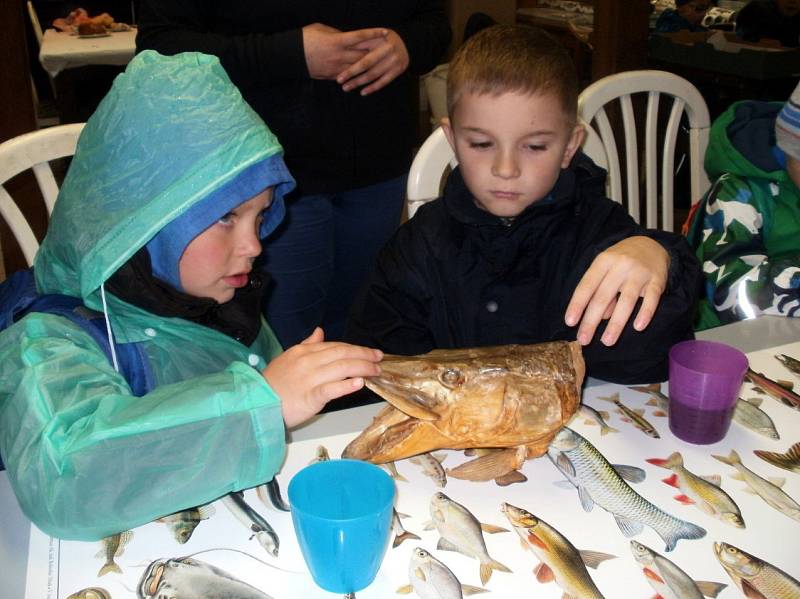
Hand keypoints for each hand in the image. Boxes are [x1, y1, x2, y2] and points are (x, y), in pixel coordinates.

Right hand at [263, 327, 382, 426]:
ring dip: (363, 368)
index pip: (335, 346)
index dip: (355, 348)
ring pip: (342, 368)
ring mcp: (310, 378)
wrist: (256, 403)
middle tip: (379, 358)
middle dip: (364, 355)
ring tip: (376, 370)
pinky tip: (360, 382)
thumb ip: (307, 344)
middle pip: (342, 353)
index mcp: (304, 351)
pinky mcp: (310, 396)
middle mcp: (309, 361)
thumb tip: (319, 331)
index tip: (370, 352)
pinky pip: (332, 388)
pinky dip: (347, 384)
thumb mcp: (289, 358)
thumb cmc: (274, 383)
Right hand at [302, 23, 387, 79]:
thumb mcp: (321, 29)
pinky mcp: (331, 75)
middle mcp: (339, 55)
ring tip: (383, 63)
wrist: (290, 56)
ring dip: (370, 66)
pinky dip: (357, 75)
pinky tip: (366, 75)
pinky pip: (348, 76)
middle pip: (363, 54)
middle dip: (377, 52)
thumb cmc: (305, 38)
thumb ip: (337, 33)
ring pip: (358, 68)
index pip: (360, 36)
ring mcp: (336, 67)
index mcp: (337, 40)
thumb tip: (348, 36)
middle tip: (390, 49)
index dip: (374, 33)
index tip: (385, 31)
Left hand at [336, 29, 409, 94]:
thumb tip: (340, 53)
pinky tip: (363, 92)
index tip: (338, 73)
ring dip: (359, 82)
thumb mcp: (373, 37)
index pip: (361, 53)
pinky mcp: (399, 69)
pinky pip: (384, 81)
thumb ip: (360, 44)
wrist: (407, 42)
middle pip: (366, 64)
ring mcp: (394, 60)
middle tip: (340, 82)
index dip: (349, 64)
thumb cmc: (383, 40)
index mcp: (378, 39)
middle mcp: (387, 49)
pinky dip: (373, 87)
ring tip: (347, 88)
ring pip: (374, 74)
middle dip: (351, 74)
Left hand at [565, 236, 669, 346]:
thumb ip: (600, 291)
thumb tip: (602, 317)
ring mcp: (639, 273)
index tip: (570, 322)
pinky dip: (645, 313)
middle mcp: (620, 266)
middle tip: (584, 340)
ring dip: (616, 324)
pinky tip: (637, 327)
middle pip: (603, 296)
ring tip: (607, 341)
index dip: (577, 304)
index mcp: (603, 262)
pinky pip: (651, 299)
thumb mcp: (605, 269)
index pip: (586, 286)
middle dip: (592, 320)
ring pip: (626, 301)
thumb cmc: (620, 262)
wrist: (651, 244)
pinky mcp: (657, 280)